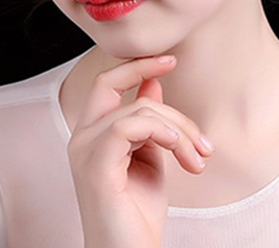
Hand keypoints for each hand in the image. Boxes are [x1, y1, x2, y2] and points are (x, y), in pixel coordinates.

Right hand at [67, 55, 212, 247]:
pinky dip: (162, 132)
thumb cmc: (138, 217)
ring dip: (178, 129)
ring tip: (197, 158)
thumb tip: (153, 85)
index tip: (170, 60)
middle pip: (110, 83)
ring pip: (137, 109)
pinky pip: (129, 125)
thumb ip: (148, 124)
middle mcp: (81, 138)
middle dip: (147, 73)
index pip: (106, 84)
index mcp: (91, 135)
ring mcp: (84, 150)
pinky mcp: (95, 164)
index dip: (136, 66)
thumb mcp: (149, 158)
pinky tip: (179, 150)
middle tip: (188, 102)